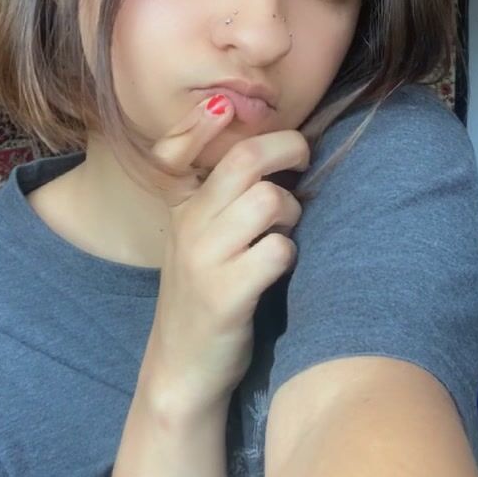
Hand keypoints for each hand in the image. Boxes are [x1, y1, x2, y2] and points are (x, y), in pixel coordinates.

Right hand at [141, 94, 309, 416]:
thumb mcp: (199, 238)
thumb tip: (273, 146)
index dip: (201, 120)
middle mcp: (188, 226)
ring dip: (291, 212)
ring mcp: (205, 260)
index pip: (175, 148)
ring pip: (266, 202)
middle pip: (244, 160)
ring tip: (286, 229)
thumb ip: (221, 195)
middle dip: (287, 149)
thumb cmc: (206, 294)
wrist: (183, 369)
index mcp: (181, 207)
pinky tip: (283, 268)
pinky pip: (277, 251)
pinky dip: (290, 254)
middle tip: (303, 159)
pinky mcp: (226, 295)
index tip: (226, 107)